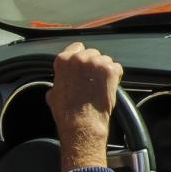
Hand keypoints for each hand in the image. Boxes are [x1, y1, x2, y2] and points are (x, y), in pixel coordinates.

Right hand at [50, 41, 121, 171]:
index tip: (84, 68)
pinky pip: (117, 68)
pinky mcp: (110, 71)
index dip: (82, 58)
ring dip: (104, 71)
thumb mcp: (53, 93)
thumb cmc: (66, 112)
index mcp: (63, 60)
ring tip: (100, 86)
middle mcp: (79, 58)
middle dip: (94, 65)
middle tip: (92, 80)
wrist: (81, 124)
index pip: (77, 47)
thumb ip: (58, 80)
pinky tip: (108, 87)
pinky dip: (115, 77)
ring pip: (105, 60)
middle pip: (93, 53)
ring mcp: (95, 63)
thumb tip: (58, 82)